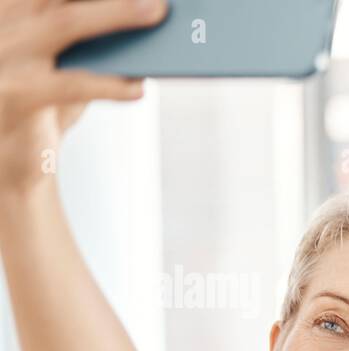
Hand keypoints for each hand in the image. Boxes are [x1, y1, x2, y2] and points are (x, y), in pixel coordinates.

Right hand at [0, 0, 164, 193]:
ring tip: (157, 11)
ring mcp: (5, 53)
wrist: (6, 160)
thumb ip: (94, 32)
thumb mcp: (64, 58)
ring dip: (115, 13)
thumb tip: (150, 8)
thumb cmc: (43, 99)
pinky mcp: (15, 95)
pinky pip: (68, 84)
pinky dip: (108, 84)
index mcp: (15, 5)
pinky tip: (138, 88)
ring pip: (64, 23)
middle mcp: (5, 18)